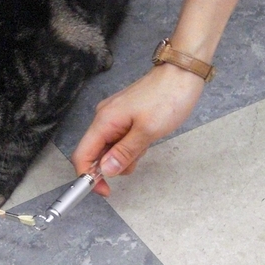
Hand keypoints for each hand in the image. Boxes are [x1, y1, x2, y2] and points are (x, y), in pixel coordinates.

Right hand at [71, 63, 204, 195]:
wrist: (182, 73)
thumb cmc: (167, 97)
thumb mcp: (147, 131)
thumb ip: (124, 153)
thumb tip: (105, 171)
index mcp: (104, 120)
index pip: (82, 155)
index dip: (88, 176)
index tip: (104, 191)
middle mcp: (104, 117)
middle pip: (94, 152)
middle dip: (111, 166)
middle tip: (134, 163)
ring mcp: (114, 116)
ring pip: (108, 147)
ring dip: (123, 156)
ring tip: (145, 146)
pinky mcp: (125, 115)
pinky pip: (119, 139)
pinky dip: (129, 146)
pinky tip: (144, 140)